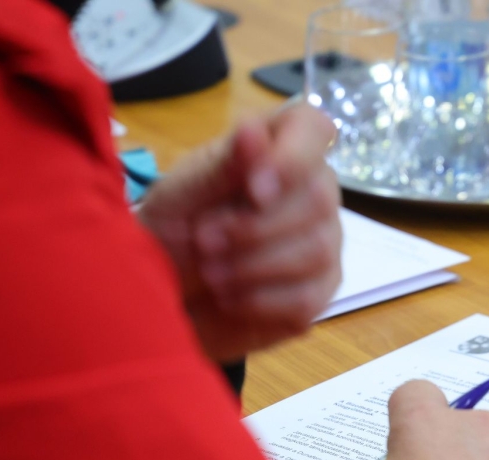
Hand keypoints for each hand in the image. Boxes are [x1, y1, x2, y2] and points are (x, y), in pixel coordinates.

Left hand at [137, 103, 341, 360]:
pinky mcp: (320, 292)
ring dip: (251, 267)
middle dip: (253, 228)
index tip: (254, 191)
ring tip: (210, 273)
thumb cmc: (172, 229)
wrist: (163, 292)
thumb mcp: (182, 193)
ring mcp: (324, 242)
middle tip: (204, 242)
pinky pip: (308, 298)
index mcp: (278, 148)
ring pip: (316, 251)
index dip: (292, 158)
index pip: (313, 129)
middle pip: (319, 200)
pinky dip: (259, 302)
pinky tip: (230, 298)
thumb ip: (224, 165)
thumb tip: (255, 133)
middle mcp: (312, 190)